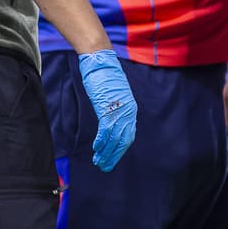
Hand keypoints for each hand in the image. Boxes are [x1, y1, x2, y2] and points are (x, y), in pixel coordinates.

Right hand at [78, 49, 137, 171]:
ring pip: (114, 138)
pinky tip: (97, 149)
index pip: (128, 135)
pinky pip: (106, 130)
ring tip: (99, 162)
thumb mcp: (114, 95)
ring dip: (106, 153)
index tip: (113, 158)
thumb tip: (111, 118)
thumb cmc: (105, 76)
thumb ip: (115, 108)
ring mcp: (118, 110)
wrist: (100, 61)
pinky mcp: (108, 108)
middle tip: (106, 167)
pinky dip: (102, 141)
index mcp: (130, 108)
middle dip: (114, 156)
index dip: (120, 149)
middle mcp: (128, 111)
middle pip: (123, 140)